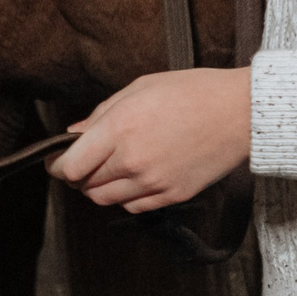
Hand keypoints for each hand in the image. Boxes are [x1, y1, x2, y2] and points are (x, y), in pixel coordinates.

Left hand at [49, 66, 251, 211]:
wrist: (240, 112)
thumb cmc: (193, 92)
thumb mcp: (139, 88)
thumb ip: (101, 113)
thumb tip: (75, 133)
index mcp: (120, 128)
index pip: (70, 165)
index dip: (57, 166)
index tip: (56, 160)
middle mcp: (133, 160)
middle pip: (85, 186)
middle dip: (77, 175)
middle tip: (82, 162)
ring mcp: (154, 181)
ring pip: (106, 200)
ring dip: (99, 187)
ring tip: (108, 169)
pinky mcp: (173, 195)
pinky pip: (134, 207)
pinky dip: (125, 197)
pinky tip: (132, 179)